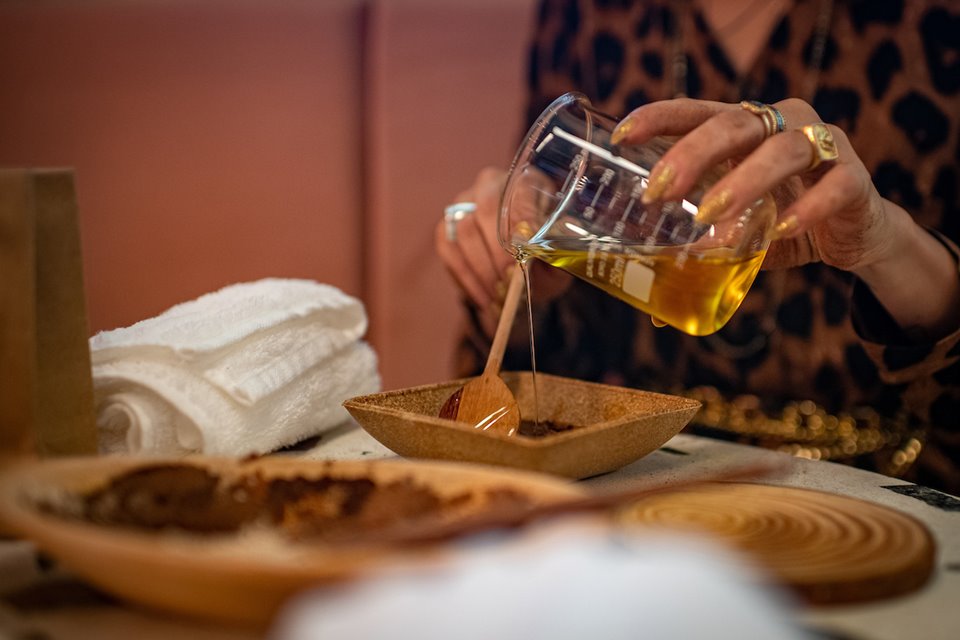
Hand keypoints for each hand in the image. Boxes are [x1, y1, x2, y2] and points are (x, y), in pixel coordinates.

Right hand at [435, 168, 571, 334]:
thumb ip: (559, 251)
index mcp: (525, 182)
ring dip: (481, 268)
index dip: (520, 222)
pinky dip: (465, 278)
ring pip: (465, 230)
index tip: (525, 253)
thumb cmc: (545, 262)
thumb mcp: (559, 257)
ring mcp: (464, 205)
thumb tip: (553, 246)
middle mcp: (490, 185)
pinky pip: (448, 249)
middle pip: (486, 208)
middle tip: (508, 279)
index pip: (518, 193)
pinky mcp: (447, 227)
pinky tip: (482, 298)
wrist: (523, 274)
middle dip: (497, 250)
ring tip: (497, 295)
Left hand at [611, 98, 888, 271]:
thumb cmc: (784, 221)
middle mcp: (783, 123)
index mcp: (745, 127)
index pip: (696, 110)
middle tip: (658, 191)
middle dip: (691, 154)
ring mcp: (824, 146)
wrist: (854, 236)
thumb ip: (701, 253)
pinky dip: (806, 209)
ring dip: (742, 181)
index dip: (659, 117)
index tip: (622, 136)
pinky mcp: (856, 179)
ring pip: (783, 149)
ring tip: (708, 216)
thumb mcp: (737, 232)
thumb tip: (655, 310)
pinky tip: (779, 230)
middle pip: (734, 122)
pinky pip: (834, 186)